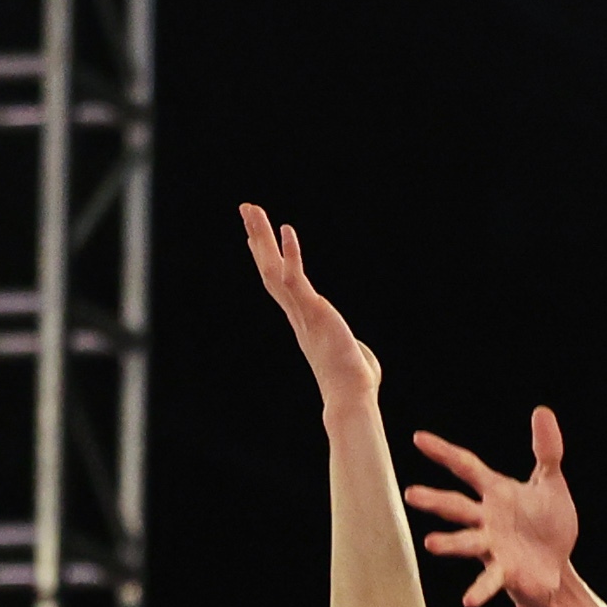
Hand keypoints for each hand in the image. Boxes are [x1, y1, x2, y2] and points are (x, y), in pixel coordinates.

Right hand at [235, 205, 378, 405]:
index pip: (279, 284)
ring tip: (251, 210)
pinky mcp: (313, 311)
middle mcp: (296, 314)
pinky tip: (286, 229)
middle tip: (246, 210)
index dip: (267, 259)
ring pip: (273, 269)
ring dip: (262, 238)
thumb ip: (348, 347)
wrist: (351, 397)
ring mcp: (302, 311)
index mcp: (303, 320)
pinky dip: (291, 253)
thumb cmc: (354, 382)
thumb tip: (359, 355)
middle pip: (269, 269)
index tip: (254, 239)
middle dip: (258, 239)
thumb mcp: (351, 355)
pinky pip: (297, 277)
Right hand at [400, 411, 580, 606]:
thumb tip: (542, 409)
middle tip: (409, 494)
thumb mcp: (551, 482)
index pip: (466, 467)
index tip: (418, 438)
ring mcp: (492, 547)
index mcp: (496, 493)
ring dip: (450, 543)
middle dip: (434, 501)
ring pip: (466, 542)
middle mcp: (487, 519)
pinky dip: (479, 590)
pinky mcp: (505, 573)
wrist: (556, 567)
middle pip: (457, 507)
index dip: (443, 452)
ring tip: (430, 543)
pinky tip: (468, 601)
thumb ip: (547, 449)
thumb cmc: (548, 524)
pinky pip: (489, 580)